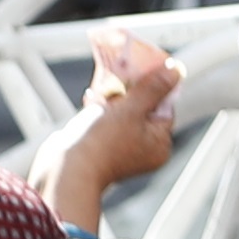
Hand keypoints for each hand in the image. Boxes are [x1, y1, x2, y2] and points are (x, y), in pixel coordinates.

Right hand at [34, 27, 184, 225]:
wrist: (63, 170)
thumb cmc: (101, 143)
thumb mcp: (131, 110)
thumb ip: (153, 89)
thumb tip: (175, 70)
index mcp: (159, 144)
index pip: (165, 107)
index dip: (156, 86)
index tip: (144, 68)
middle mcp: (143, 149)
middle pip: (143, 109)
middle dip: (131, 90)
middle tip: (121, 71)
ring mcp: (121, 149)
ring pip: (122, 114)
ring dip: (113, 97)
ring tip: (103, 84)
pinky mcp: (100, 147)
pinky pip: (105, 122)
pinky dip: (99, 109)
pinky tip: (91, 97)